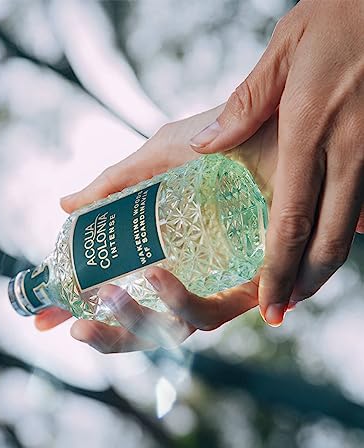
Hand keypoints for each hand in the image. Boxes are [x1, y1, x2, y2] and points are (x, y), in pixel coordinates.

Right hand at [35, 107, 278, 350]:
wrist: (280, 126)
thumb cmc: (221, 145)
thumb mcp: (158, 158)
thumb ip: (113, 186)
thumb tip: (64, 204)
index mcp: (161, 255)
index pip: (114, 294)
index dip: (77, 310)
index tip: (42, 320)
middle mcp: (188, 277)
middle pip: (141, 325)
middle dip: (105, 334)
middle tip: (72, 327)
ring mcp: (216, 286)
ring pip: (171, 330)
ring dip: (133, 323)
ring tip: (107, 295)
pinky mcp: (248, 289)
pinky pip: (210, 312)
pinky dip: (179, 302)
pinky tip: (156, 274)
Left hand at [190, 0, 363, 325]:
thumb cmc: (341, 16)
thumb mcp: (284, 53)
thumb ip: (244, 106)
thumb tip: (205, 145)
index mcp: (310, 131)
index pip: (292, 219)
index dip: (279, 269)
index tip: (268, 303)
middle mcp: (347, 150)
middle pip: (328, 238)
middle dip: (305, 282)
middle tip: (283, 310)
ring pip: (353, 227)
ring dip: (326, 265)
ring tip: (301, 289)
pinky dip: (351, 229)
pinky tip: (330, 242)